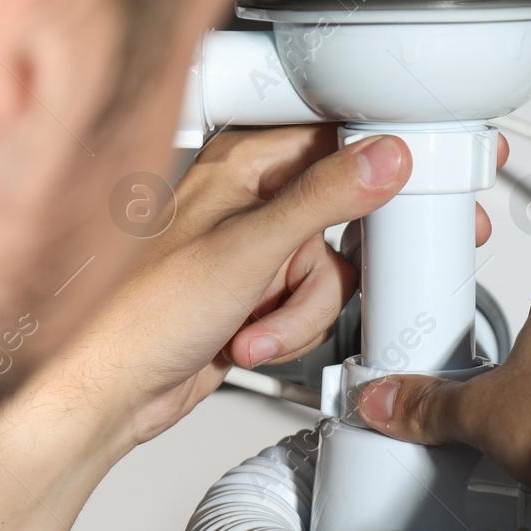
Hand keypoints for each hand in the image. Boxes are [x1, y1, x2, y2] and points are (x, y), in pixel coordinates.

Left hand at [68, 124, 503, 447]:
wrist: (105, 392)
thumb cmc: (137, 315)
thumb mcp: (248, 250)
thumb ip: (324, 199)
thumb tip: (385, 156)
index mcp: (240, 163)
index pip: (336, 138)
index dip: (385, 157)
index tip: (425, 174)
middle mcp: (249, 200)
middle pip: (346, 214)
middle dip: (342, 261)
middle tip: (376, 262)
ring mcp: (255, 253)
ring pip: (332, 272)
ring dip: (305, 312)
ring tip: (256, 327)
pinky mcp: (257, 299)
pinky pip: (311, 308)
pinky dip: (291, 332)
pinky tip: (250, 341)